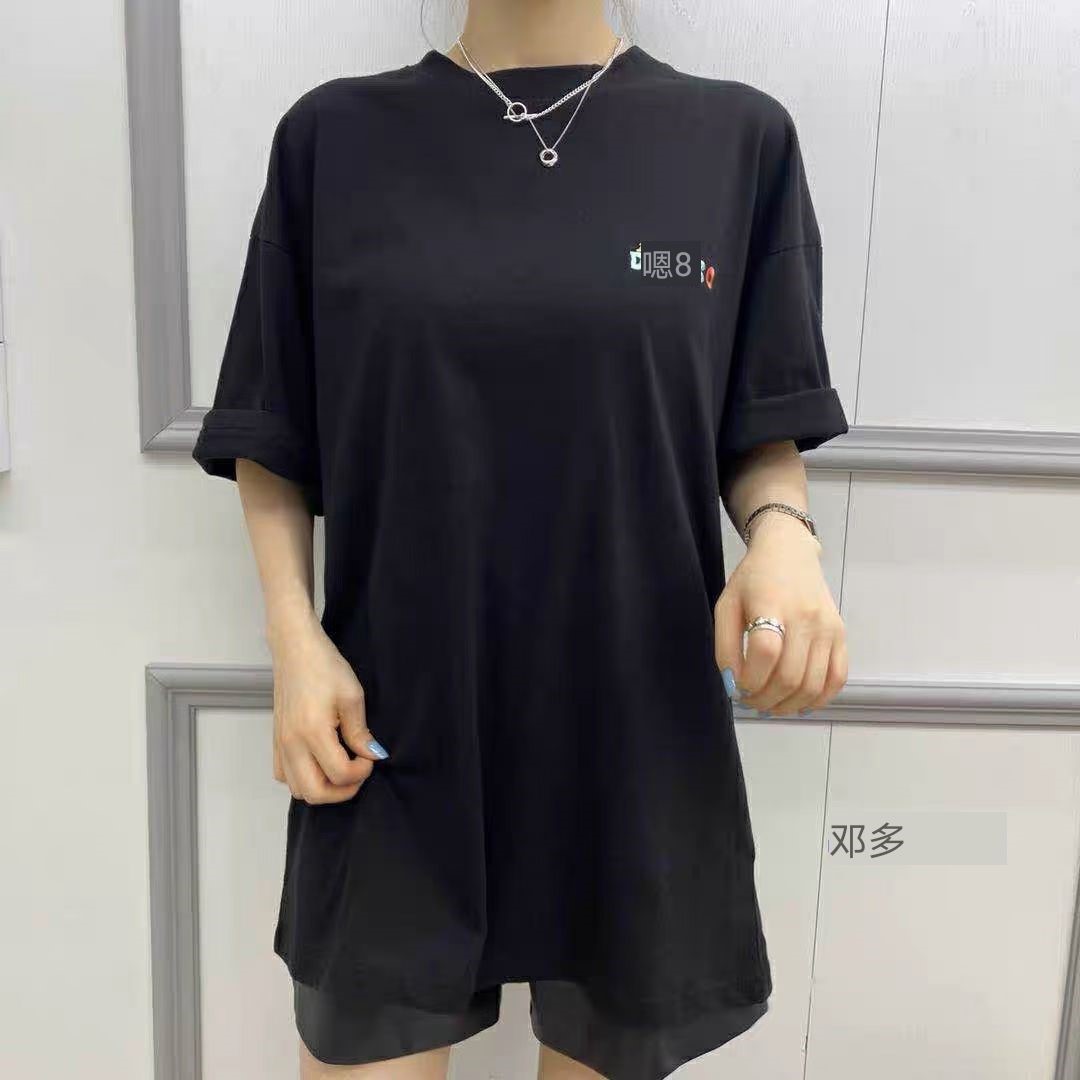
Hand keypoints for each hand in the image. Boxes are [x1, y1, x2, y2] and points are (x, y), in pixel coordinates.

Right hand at [269, 616, 388, 802]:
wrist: (295, 649)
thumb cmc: (324, 666)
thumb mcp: (352, 696)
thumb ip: (360, 732)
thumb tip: (372, 755)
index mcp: (312, 731)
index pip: (339, 774)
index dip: (362, 772)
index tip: (371, 755)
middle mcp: (291, 743)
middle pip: (314, 793)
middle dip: (342, 791)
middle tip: (358, 772)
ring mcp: (280, 744)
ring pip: (297, 789)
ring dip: (322, 787)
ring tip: (341, 767)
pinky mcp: (275, 741)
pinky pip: (284, 776)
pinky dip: (303, 779)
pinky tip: (320, 763)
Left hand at [714, 513, 847, 714]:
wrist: (789, 553)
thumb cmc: (753, 581)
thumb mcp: (727, 606)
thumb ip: (725, 647)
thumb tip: (733, 685)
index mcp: (772, 605)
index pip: (766, 652)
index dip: (749, 680)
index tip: (737, 687)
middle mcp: (806, 618)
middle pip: (790, 676)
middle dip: (764, 699)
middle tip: (750, 701)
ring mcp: (828, 628)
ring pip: (813, 685)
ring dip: (788, 706)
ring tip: (769, 705)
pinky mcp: (841, 635)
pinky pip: (837, 678)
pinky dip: (818, 699)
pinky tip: (797, 702)